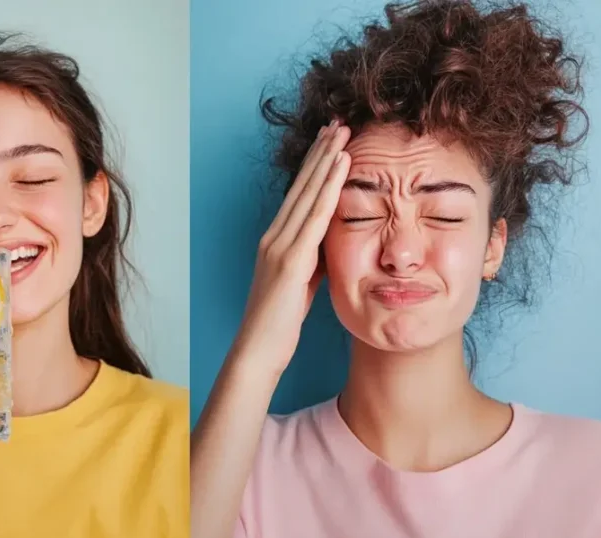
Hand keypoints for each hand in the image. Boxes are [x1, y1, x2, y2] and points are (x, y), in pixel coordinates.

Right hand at [232, 120, 350, 376]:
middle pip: (301, 185)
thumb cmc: (279, 324)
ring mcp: (280, 246)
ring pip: (308, 193)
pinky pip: (314, 215)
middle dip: (320, 151)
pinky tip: (341, 164)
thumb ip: (313, 260)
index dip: (314, 166)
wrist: (257, 351)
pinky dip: (329, 186)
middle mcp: (274, 236)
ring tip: (342, 131)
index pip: (298, 196)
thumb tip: (331, 246)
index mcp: (276, 241)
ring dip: (326, 158)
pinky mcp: (290, 260)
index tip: (330, 141)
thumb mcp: (302, 284)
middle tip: (337, 122)